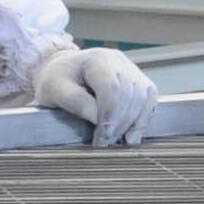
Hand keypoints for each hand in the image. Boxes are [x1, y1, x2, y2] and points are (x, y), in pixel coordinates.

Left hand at [35, 44, 158, 144]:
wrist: (64, 71)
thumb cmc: (57, 80)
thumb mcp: (54, 90)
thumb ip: (75, 101)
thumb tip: (96, 118)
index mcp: (98, 59)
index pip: (112, 88)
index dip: (110, 117)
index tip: (101, 139)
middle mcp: (119, 61)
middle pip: (130, 95)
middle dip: (119, 124)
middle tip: (105, 144)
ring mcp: (132, 69)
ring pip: (143, 98)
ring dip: (132, 123)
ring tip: (116, 141)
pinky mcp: (138, 81)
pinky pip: (149, 100)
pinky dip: (142, 119)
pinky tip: (132, 135)